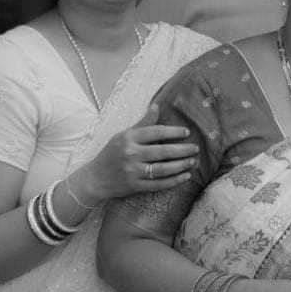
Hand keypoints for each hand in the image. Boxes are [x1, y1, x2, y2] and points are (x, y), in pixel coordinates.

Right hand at [75, 104, 198, 200]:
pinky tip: (185, 176)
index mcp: (129, 138)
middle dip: (183, 150)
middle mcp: (131, 154)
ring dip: (182, 165)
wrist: (94, 178)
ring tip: (194, 162)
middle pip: (163, 151)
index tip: (186, 132)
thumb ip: (142, 123)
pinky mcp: (135, 186)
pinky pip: (159, 184)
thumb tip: (157, 105)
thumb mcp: (123, 135)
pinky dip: (174, 181)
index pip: (156, 132)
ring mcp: (133, 171)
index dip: (174, 131)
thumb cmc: (111, 154)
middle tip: (196, 148)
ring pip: (163, 169)